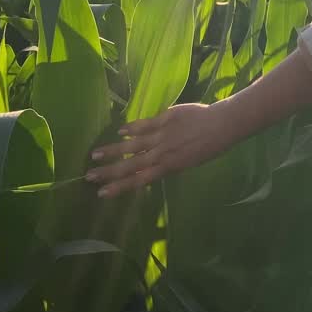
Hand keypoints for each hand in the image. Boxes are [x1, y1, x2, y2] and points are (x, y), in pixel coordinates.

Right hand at [86, 102, 239, 197]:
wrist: (222, 126)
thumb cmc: (208, 147)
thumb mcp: (188, 163)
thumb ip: (168, 164)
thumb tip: (150, 167)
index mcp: (169, 167)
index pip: (139, 180)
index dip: (120, 187)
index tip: (102, 193)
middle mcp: (162, 153)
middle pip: (131, 165)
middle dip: (109, 172)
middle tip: (89, 176)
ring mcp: (162, 135)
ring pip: (133, 145)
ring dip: (113, 150)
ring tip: (95, 154)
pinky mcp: (165, 118)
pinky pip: (144, 124)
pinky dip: (131, 128)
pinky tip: (119, 131)